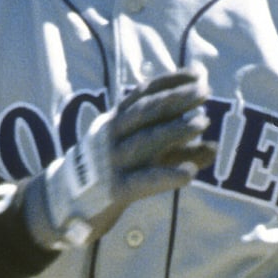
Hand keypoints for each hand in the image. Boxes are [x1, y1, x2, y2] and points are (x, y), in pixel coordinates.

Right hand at [23, 67, 207, 251]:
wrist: (64, 203)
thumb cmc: (113, 172)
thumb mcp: (143, 156)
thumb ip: (176, 151)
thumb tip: (214, 147)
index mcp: (116, 121)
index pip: (143, 93)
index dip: (170, 81)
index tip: (197, 73)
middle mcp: (112, 135)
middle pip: (145, 112)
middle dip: (175, 98)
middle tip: (204, 91)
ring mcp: (112, 161)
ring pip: (144, 141)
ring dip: (174, 130)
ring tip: (202, 122)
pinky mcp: (114, 189)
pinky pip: (143, 180)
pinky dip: (166, 175)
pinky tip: (190, 173)